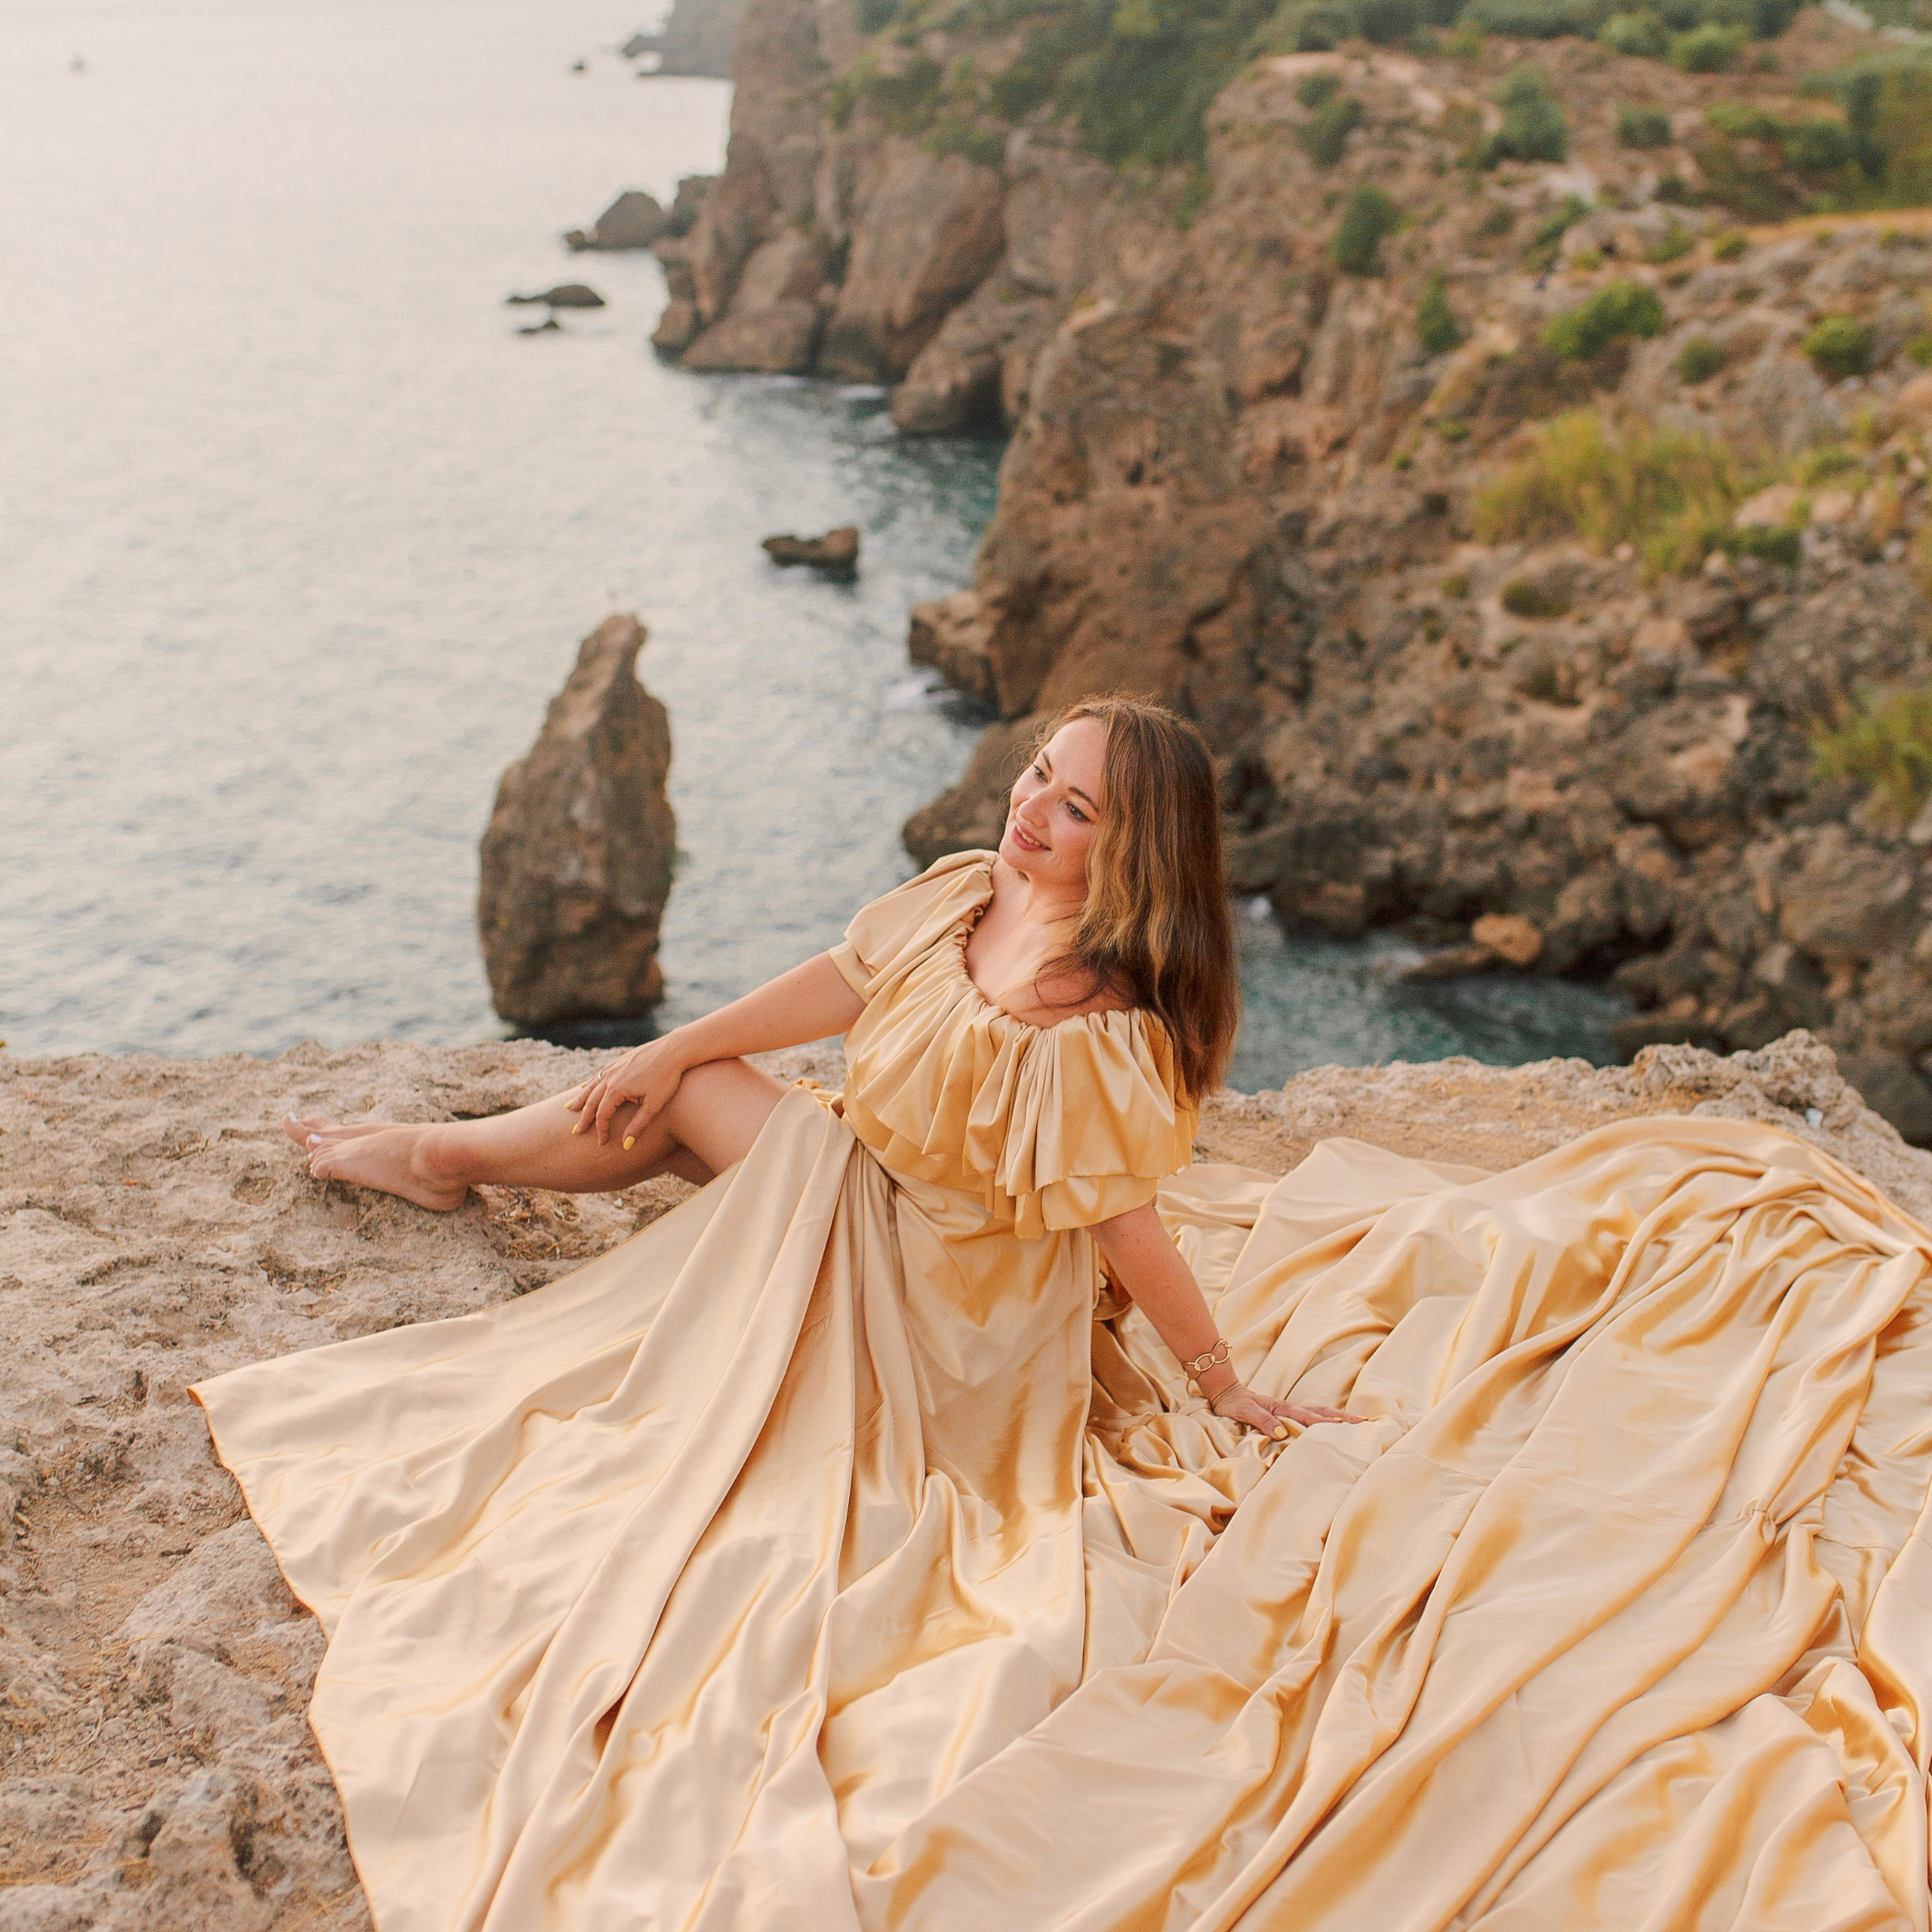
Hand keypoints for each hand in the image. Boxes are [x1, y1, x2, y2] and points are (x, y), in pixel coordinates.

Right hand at [565, 1037, 687, 1147]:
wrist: (675, 1049)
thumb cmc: (667, 1077)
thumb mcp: (654, 1105)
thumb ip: (638, 1125)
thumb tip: (625, 1145)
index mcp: (617, 1089)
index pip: (602, 1115)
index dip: (601, 1131)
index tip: (603, 1142)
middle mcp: (610, 1077)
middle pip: (591, 1101)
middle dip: (584, 1118)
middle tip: (575, 1131)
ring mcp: (613, 1067)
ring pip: (591, 1086)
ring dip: (580, 1099)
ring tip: (570, 1108)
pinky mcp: (619, 1061)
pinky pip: (599, 1075)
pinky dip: (589, 1083)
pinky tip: (584, 1086)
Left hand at [1208, 1382, 1362, 1440]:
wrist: (1227, 1394)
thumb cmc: (1236, 1404)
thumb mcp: (1246, 1412)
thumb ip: (1263, 1420)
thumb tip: (1282, 1433)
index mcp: (1283, 1408)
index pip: (1308, 1417)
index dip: (1325, 1423)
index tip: (1343, 1427)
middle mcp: (1290, 1409)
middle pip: (1321, 1412)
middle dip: (1343, 1418)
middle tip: (1365, 1423)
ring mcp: (1290, 1411)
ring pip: (1319, 1413)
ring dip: (1338, 1418)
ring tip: (1358, 1424)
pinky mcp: (1288, 1416)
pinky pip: (1311, 1418)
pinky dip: (1326, 1420)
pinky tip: (1336, 1427)